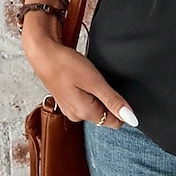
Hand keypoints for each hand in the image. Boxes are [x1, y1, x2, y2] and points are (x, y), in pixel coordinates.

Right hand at [20, 17, 138, 128]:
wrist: (44, 53)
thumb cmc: (67, 65)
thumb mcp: (95, 81)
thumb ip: (113, 101)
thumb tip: (131, 119)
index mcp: (84, 114)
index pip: (114, 122)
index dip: (121, 108)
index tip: (116, 90)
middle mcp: (76, 116)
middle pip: (105, 114)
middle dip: (109, 99)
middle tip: (101, 80)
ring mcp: (70, 109)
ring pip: (96, 106)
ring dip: (99, 93)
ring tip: (91, 78)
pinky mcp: (67, 100)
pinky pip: (87, 100)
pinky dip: (90, 90)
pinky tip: (84, 79)